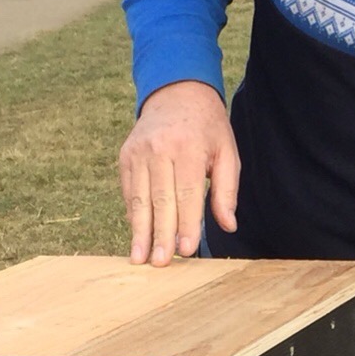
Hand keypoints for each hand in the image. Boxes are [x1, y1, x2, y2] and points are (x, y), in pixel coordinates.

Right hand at [117, 78, 238, 265]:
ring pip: (139, 198)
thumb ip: (226, 189)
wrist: (177, 92)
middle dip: (161, 233)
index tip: (187, 249)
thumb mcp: (227, 150)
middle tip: (161, 262)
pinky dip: (132, 214)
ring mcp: (139, 152)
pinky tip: (136, 234)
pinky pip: (129, 191)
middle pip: (160, 199)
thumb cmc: (208, 127)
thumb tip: (228, 224)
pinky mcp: (126, 156)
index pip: (187, 192)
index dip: (187, 222)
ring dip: (140, 231)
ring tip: (140, 258)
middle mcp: (160, 149)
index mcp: (189, 147)